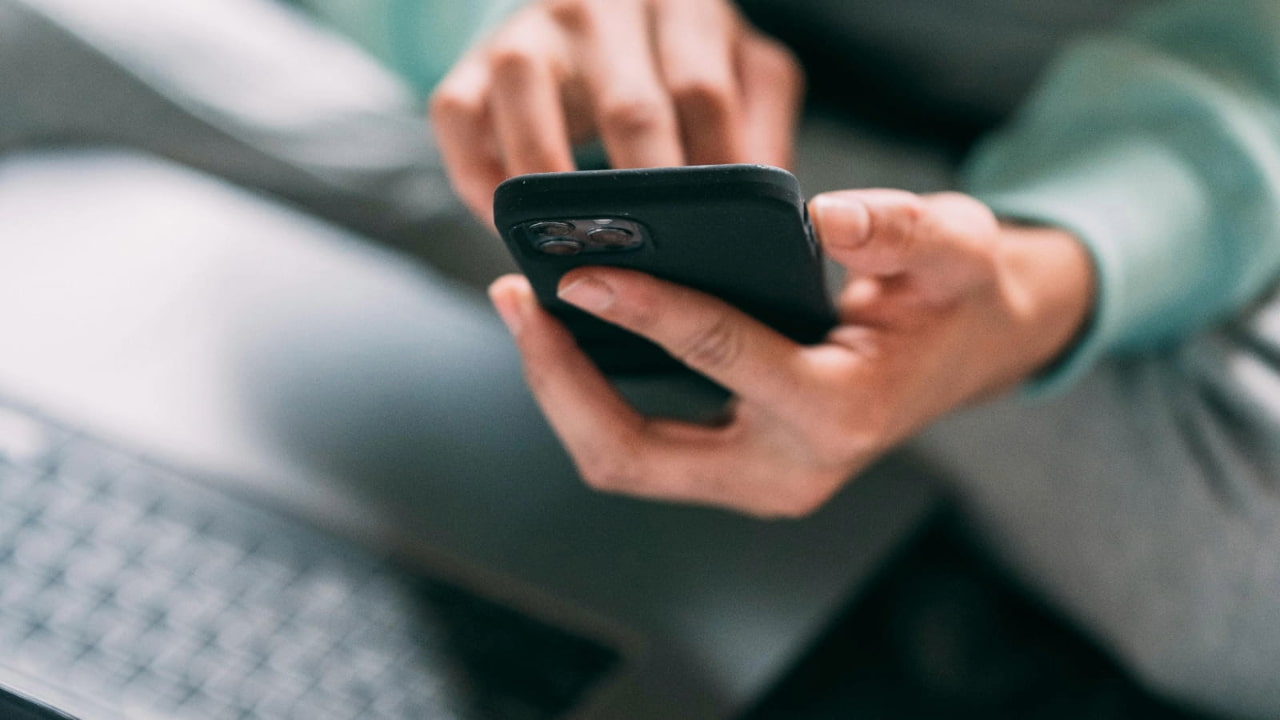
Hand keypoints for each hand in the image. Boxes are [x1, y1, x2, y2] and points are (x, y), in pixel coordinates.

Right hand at [429, 0, 803, 222]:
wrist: (592, 15)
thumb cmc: (677, 61)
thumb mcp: (738, 73)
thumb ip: (762, 129)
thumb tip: (778, 218)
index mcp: (683, 3)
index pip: (704, 92)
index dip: (713, 175)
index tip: (720, 241)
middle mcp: (603, 5)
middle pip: (629, 105)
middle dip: (644, 198)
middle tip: (658, 268)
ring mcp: (532, 28)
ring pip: (529, 97)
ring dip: (550, 186)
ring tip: (573, 250)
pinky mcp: (473, 59)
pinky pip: (458, 115)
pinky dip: (477, 176)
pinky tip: (505, 223)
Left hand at [488, 190, 1094, 517]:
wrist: (968, 353)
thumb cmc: (954, 297)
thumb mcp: (955, 246)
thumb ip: (901, 229)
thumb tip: (824, 217)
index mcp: (840, 413)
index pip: (719, 356)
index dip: (643, 309)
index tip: (579, 272)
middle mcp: (787, 471)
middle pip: (634, 453)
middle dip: (559, 380)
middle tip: (515, 297)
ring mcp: (756, 484)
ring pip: (623, 462)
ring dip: (562, 392)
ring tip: (526, 310)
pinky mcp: (734, 472)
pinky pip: (639, 450)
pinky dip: (591, 398)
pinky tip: (569, 335)